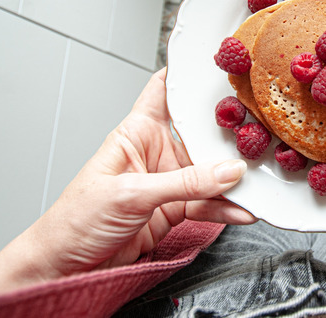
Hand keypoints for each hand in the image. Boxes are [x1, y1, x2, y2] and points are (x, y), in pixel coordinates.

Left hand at [0, 68, 255, 301]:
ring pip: (210, 172)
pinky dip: (226, 208)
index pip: (164, 90)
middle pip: (200, 134)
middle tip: (261, 130)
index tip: (219, 62)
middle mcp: (156, 152)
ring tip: (258, 181)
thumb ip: (184, 184)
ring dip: (233, 178)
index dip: (188, 73)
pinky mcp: (175, 209)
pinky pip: (208, 203)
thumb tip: (228, 172)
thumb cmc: (76, 219)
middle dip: (229, 133)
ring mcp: (168, 181)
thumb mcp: (131, 194)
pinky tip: (243, 210)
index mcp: (136, 132)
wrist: (65, 265)